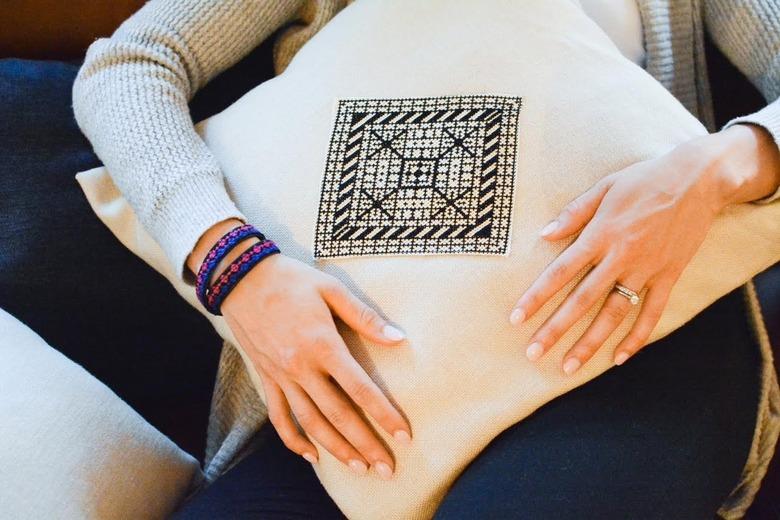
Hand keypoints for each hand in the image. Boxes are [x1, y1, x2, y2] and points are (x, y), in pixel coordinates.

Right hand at [188, 221, 411, 478]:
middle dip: (365, 445)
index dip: (384, 415)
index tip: (404, 436)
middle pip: (338, 416)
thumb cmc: (291, 279)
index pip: (360, 389)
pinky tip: (312, 455)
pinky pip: (278, 416)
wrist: (239, 277)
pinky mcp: (265, 377)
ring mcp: (280, 375)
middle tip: (387, 469)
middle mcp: (300, 367)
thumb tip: (399, 337)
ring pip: (310, 423)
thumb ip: (365, 317)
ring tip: (358, 468)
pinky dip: (293, 439)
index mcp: (322, 345)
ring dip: (335, 449)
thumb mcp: (331, 289)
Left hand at [509, 124, 779, 373]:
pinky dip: (637, 338)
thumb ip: (574, 213)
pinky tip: (619, 359)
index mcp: (600, 234)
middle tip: (533, 353)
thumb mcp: (604, 187)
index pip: (560, 272)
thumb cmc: (645, 179)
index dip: (537, 296)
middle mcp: (620, 256)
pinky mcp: (669, 275)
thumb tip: (544, 235)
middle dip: (555, 329)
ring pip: (614, 314)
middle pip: (582, 300)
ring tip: (569, 366)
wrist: (700, 178)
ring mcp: (646, 269)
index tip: (517, 318)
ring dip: (590, 342)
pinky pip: (652, 313)